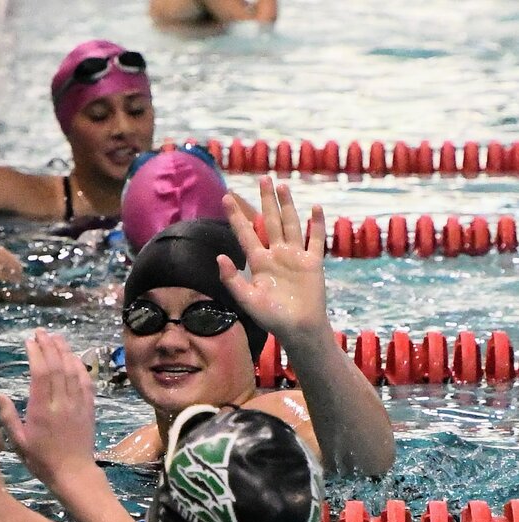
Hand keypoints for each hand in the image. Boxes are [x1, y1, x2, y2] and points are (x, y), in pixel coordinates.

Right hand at [0, 329, 94, 488]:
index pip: (41, 373)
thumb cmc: (42, 460)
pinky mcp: (89, 407)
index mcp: (42, 410)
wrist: (73, 473)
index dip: (36, 353)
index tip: (29, 341)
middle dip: (49, 346)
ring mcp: (78, 404)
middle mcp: (62, 403)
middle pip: (57, 366)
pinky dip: (80, 366)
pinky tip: (74, 357)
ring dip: (65, 351)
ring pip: (73, 370)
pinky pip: (87, 381)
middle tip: (41, 333)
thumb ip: (8, 417)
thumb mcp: (18, 442)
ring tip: (56, 338)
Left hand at [218, 176, 328, 347]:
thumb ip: (233, 279)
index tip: (226, 196)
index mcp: (258, 263)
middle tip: (262, 179)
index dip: (236, 216)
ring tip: (282, 186)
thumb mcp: (247, 300)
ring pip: (290, 225)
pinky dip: (315, 225)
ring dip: (287, 206)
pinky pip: (315, 240)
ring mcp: (295, 257)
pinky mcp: (313, 263)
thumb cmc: (271, 318)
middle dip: (265, 201)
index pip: (245, 233)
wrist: (298, 329)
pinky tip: (314, 208)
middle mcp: (276, 255)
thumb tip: (219, 257)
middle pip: (269, 221)